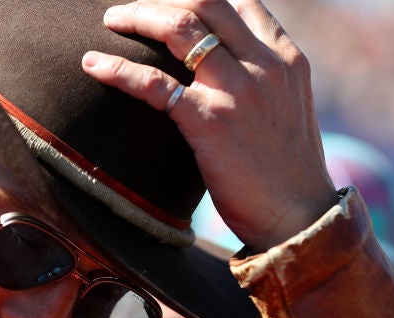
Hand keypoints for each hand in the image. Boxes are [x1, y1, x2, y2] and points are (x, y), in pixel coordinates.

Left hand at [82, 0, 336, 251]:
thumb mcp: (288, 112)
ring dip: (138, 16)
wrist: (300, 220)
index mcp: (286, 59)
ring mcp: (238, 90)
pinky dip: (117, 69)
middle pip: (205, 2)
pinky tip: (93, 65)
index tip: (169, 3)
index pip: (241, 3)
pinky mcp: (211, 122)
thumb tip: (224, 70)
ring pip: (179, 27)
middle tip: (131, 10)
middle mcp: (265, 65)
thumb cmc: (288, 176)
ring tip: (110, 21)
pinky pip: (154, 83)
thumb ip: (263, 82)